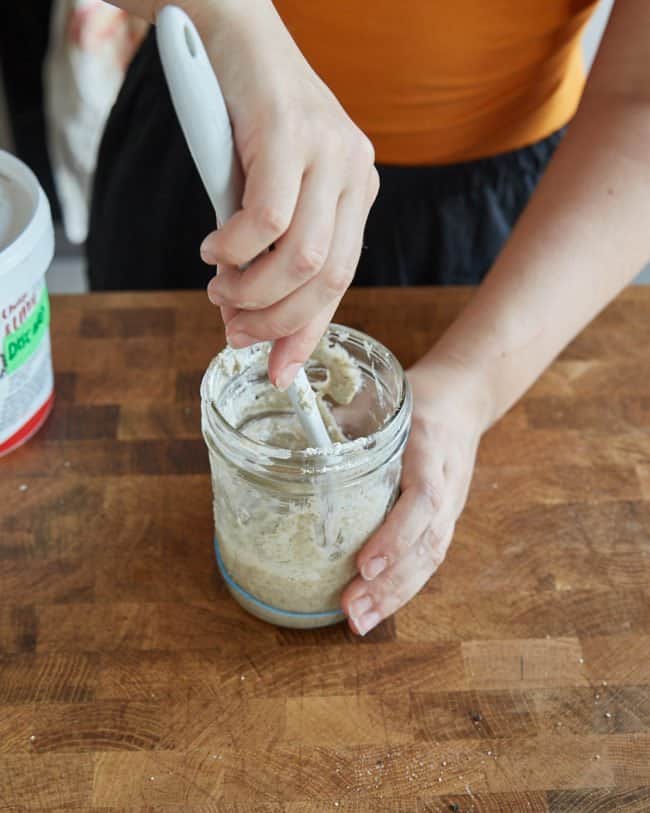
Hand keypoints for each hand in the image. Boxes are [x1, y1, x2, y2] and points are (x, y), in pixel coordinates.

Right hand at [196, 1, 378, 389]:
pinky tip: (214, 249)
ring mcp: (328, 154)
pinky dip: (234, 248)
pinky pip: (266, 220)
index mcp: (356, 195)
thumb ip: (270, 256)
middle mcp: (354, 176)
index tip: (278, 370)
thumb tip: (246, 319)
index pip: (340, 282)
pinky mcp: (290, 133)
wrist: (232, 36)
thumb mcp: (267, 197)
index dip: (307, 333)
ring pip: (301, 257)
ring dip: (254, 289)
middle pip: (328, 278)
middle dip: (277, 320)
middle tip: (234, 328)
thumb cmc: (246, 121)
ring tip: (220, 289)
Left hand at [340, 360, 487, 635]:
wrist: (465, 398)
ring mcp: (451, 505)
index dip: (396, 535)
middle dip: (389, 582)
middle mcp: (447, 482)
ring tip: (358, 622)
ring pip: (429, 558)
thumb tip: (287, 444)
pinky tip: (376, 609)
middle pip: (427, 542)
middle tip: (350, 610)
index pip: (423, 497)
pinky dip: (402, 589)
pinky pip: (428, 559)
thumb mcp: (385, 398)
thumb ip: (345, 422)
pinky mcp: (446, 520)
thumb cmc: (417, 398)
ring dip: (394, 596)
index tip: (365, 563)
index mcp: (430, 446)